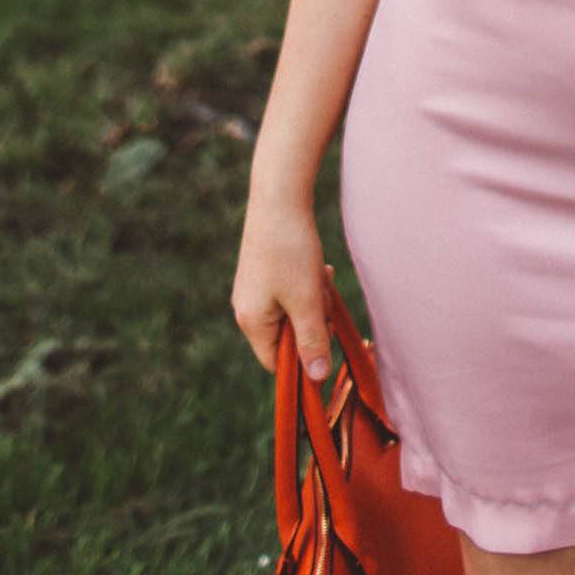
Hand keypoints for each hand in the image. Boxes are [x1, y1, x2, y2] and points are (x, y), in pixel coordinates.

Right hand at [233, 198, 336, 380]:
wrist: (280, 196)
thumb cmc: (290, 250)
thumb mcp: (307, 300)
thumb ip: (312, 341)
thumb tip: (316, 379)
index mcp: (251, 321)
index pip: (276, 362)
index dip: (303, 359)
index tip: (327, 340)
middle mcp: (247, 308)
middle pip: (288, 335)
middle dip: (312, 320)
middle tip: (322, 297)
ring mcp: (255, 288)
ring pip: (294, 311)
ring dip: (314, 299)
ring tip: (320, 275)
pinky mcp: (266, 271)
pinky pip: (292, 292)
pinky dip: (308, 283)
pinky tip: (318, 266)